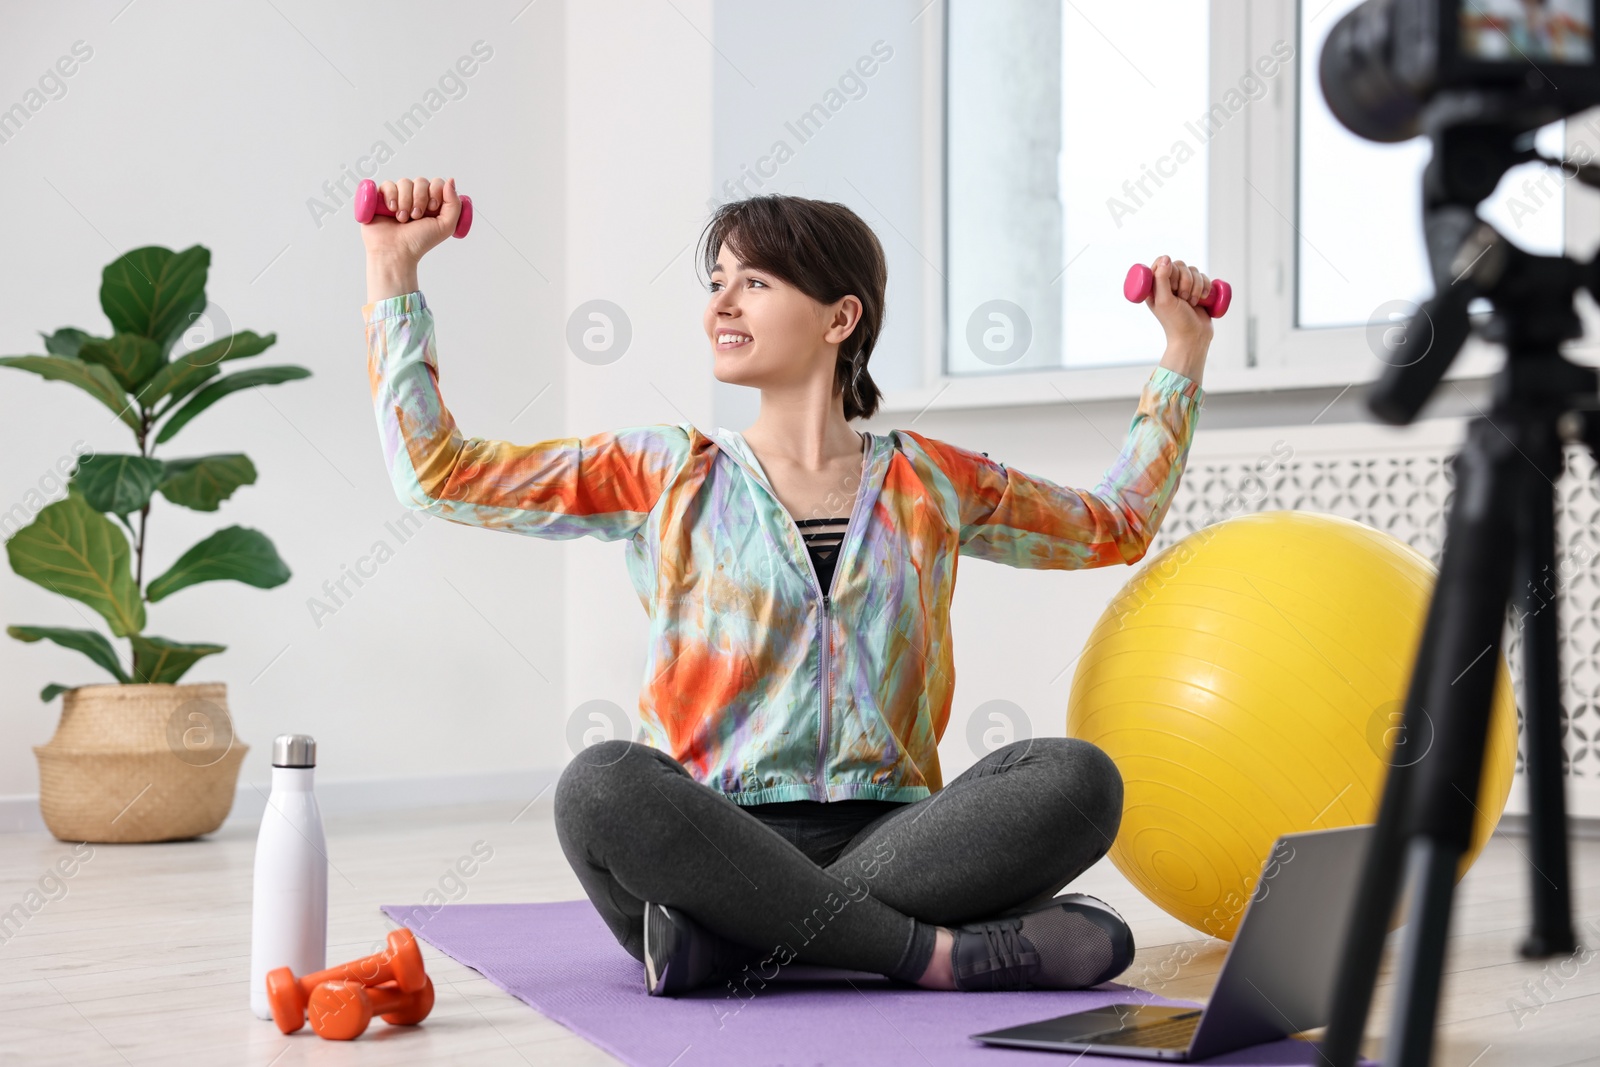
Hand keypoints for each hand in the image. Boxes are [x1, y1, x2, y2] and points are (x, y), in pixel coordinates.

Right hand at [359, 176, 462, 263]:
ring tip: (403, 219)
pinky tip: (392, 210)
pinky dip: (391, 196)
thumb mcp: (446, 226)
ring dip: (405, 201)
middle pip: (421, 181)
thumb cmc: (419, 242)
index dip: (435, 192)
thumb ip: (454, 203)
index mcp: (431, 203)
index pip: (437, 183)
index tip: (432, 208)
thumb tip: (451, 181)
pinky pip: (387, 184)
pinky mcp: (381, 197)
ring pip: (404, 182)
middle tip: (416, 216)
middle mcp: (415, 198)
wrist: (396, 251)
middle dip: (420, 198)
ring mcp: (398, 197)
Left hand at [1144, 255, 1213, 376]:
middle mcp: (1168, 284)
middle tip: (1182, 299)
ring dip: (1195, 286)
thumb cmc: (1175, 322)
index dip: (1170, 271)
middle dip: (1185, 282)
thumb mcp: (1164, 301)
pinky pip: (1204, 276)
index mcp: (1154, 286)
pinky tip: (1202, 299)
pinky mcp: (1197, 289)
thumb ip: (1161, 279)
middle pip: (1179, 265)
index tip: (1172, 287)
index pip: (1162, 263)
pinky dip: (1205, 286)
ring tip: (1191, 303)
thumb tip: (1166, 258)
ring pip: (1193, 270)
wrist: (1193, 337)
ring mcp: (1183, 286)